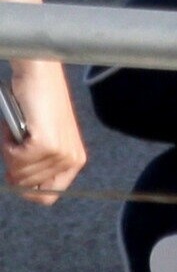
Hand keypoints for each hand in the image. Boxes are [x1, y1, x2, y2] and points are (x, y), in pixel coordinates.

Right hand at [3, 61, 85, 205]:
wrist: (39, 75)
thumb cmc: (38, 103)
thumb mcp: (44, 139)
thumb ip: (38, 164)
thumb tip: (20, 185)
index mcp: (74, 160)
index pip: (48, 196)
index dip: (26, 190)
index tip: (15, 174)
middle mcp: (72, 159)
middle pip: (28, 187)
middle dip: (14, 165)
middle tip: (19, 138)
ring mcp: (60, 153)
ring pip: (19, 174)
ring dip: (10, 151)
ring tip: (21, 128)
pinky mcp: (46, 145)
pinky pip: (14, 160)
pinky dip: (7, 144)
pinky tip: (18, 127)